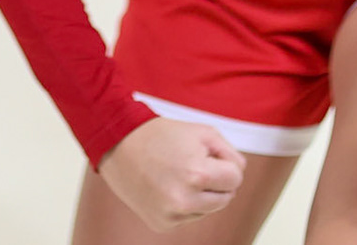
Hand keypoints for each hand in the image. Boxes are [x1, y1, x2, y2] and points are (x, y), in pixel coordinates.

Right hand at [100, 116, 244, 231]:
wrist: (118, 144)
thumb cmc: (160, 135)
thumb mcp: (201, 132)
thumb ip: (229, 152)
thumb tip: (238, 175)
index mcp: (198, 174)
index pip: (236, 179)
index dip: (225, 164)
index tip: (208, 156)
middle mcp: (185, 200)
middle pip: (225, 198)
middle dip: (215, 182)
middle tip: (192, 163)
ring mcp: (171, 215)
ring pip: (208, 210)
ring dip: (200, 195)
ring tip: (177, 174)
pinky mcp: (161, 224)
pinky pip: (188, 217)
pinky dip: (183, 204)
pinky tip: (166, 186)